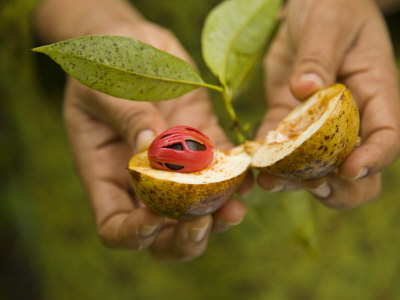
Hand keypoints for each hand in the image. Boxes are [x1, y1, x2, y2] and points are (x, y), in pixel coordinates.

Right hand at [63, 21, 248, 260]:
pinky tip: (248, 174)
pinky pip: (222, 170)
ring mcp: (176, 165)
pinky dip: (237, 178)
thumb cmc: (104, 63)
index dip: (133, 234)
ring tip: (236, 209)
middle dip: (183, 238)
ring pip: (198, 209)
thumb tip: (153, 151)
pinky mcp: (203, 142)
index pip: (114, 226)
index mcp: (106, 173)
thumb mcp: (105, 89)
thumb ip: (128, 119)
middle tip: (202, 223)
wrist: (133, 43)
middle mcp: (142, 179)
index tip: (153, 217)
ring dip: (218, 215)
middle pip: (161, 233)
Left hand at [257, 0, 399, 208]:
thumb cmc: (331, 8)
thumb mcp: (327, 24)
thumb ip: (319, 57)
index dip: (373, 159)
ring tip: (269, 183)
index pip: (386, 138)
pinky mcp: (288, 121)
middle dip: (336, 187)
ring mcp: (318, 125)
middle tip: (310, 186)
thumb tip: (306, 90)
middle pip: (357, 172)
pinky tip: (253, 165)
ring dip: (295, 182)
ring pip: (316, 169)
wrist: (308, 9)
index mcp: (375, 95)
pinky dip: (268, 161)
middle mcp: (351, 119)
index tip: (349, 168)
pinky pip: (280, 149)